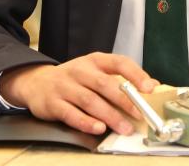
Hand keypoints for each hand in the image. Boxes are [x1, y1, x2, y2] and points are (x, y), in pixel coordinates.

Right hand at [0, 52, 158, 135]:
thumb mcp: (95, 72)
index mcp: (94, 61)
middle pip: (105, 84)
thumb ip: (120, 79)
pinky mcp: (52, 103)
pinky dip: (85, 122)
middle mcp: (79, 71)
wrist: (36, 82)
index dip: (135, 74)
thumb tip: (152, 86)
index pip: (118, 62)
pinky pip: (70, 113)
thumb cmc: (74, 79)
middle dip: (124, 100)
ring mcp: (65, 86)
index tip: (150, 88)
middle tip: (139, 114)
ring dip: (109, 115)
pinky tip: (98, 128)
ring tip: (124, 127)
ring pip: (89, 101)